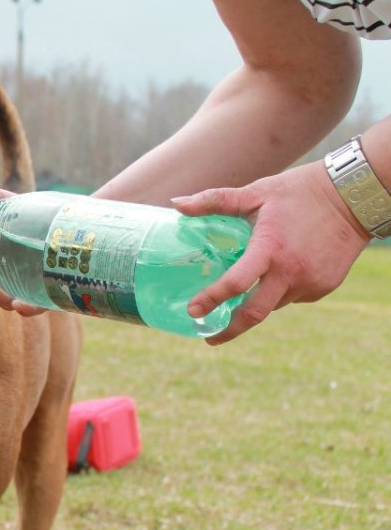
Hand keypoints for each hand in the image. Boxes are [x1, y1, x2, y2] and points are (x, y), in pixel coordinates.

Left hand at [173, 160, 369, 344]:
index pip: (237, 283)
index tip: (193, 311)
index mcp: (270, 248)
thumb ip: (214, 201)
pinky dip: (279, 292)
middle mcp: (291, 271)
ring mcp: (310, 282)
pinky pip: (294, 297)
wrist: (353, 195)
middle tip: (209, 337)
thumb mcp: (255, 192)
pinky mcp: (324, 286)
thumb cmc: (298, 192)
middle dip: (229, 330)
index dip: (212, 299)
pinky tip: (278, 274)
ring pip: (274, 304)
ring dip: (256, 303)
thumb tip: (176, 204)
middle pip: (255, 313)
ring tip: (244, 294)